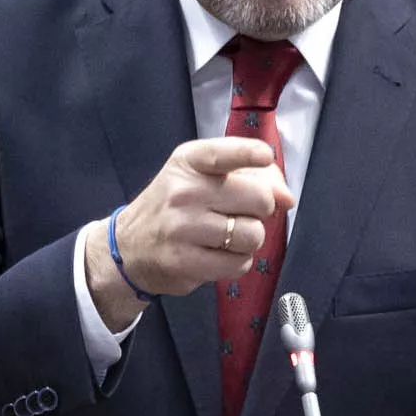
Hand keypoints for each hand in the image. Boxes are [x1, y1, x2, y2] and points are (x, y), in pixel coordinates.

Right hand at [84, 136, 294, 329]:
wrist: (127, 247)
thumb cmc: (174, 207)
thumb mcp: (200, 177)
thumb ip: (249, 176)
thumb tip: (287, 198)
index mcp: (188, 161)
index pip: (224, 152)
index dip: (251, 153)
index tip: (265, 156)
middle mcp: (184, 191)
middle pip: (258, 199)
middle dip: (261, 210)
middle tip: (241, 214)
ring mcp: (182, 227)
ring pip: (252, 234)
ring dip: (249, 240)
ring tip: (228, 238)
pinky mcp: (185, 261)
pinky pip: (239, 263)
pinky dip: (238, 262)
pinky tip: (220, 256)